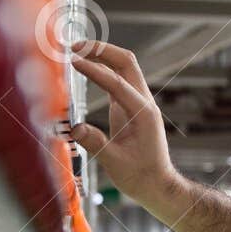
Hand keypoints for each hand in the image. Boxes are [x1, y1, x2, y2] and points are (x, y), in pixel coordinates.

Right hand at [71, 42, 184, 212]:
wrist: (157, 184)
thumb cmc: (140, 177)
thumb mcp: (116, 163)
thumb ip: (96, 144)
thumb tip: (75, 128)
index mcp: (144, 114)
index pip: (117, 83)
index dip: (94, 70)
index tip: (73, 61)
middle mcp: (144, 103)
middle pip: (126, 63)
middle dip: (102, 50)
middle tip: (74, 47)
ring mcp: (138, 102)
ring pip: (123, 68)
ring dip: (102, 55)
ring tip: (76, 51)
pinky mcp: (130, 107)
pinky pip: (117, 80)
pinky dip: (102, 69)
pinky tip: (84, 67)